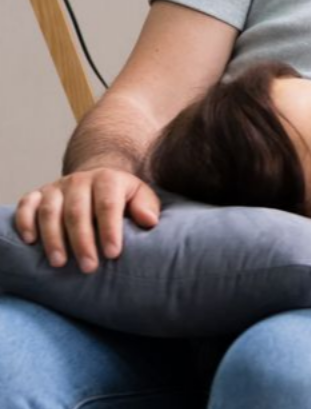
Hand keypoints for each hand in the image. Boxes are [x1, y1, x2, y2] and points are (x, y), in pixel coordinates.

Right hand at [14, 169, 160, 271]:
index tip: (113, 254)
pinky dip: (25, 222)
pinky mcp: (37, 195)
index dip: (110, 230)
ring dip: (53, 238)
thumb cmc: (120, 197)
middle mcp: (80, 180)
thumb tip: (150, 221)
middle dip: (83, 242)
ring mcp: (56, 187)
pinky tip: (30, 241)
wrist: (96, 181)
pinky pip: (26, 206)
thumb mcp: (138, 196)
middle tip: (89, 267)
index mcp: (107, 179)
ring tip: (60, 263)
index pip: (108, 204)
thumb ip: (145, 206)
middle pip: (78, 211)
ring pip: (50, 211)